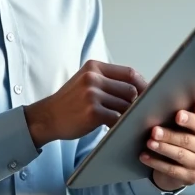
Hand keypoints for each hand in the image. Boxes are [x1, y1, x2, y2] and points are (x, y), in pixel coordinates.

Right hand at [24, 60, 147, 146]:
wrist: (47, 117)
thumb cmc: (70, 103)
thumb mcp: (85, 82)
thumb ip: (108, 81)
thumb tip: (139, 88)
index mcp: (94, 67)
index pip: (129, 73)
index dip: (142, 85)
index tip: (148, 95)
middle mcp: (93, 78)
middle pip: (130, 89)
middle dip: (137, 103)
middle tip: (138, 113)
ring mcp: (92, 94)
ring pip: (126, 105)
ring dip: (128, 115)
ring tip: (126, 121)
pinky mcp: (93, 112)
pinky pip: (117, 119)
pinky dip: (120, 125)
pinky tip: (115, 128)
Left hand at [140, 99, 194, 190]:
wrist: (178, 162)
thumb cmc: (180, 134)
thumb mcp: (184, 121)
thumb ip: (185, 110)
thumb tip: (184, 100)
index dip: (191, 118)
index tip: (178, 114)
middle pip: (189, 139)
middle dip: (170, 134)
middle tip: (154, 130)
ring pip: (181, 155)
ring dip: (163, 148)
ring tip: (149, 142)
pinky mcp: (192, 177)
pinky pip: (173, 170)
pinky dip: (156, 163)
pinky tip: (145, 156)